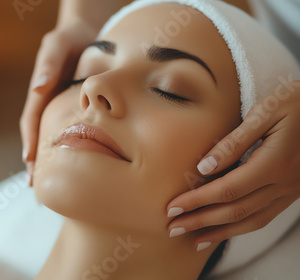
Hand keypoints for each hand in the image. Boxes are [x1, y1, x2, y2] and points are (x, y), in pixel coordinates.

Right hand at [20, 20, 97, 184]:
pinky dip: (68, 149)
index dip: (30, 143)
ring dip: (49, 161)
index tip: (30, 164)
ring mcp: (59, 108)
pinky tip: (77, 165)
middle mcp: (46, 103)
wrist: (85, 33)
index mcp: (40, 93)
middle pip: (37, 136)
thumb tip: (38, 88)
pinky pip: (69, 131)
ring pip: (52, 137)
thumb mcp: (58, 45)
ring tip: (51, 185)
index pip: (32, 122)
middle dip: (35, 161)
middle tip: (35, 187)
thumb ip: (48, 63)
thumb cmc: (70, 38)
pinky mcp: (73, 109)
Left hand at [166, 79, 299, 250]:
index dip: (197, 201)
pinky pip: (264, 217)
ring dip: (220, 233)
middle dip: (201, 222)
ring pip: (251, 221)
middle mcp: (284, 184)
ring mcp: (290, 191)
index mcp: (274, 163)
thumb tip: (204, 167)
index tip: (172, 208)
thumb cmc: (296, 102)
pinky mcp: (291, 192)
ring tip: (194, 240)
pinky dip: (241, 228)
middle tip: (173, 229)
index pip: (227, 190)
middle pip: (235, 211)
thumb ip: (234, 142)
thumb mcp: (265, 112)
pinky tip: (224, 230)